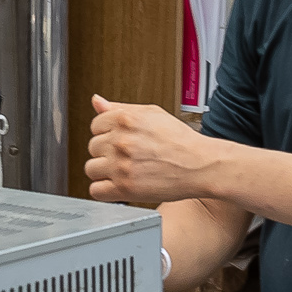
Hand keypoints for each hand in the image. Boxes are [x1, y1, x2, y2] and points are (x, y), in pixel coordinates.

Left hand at [86, 95, 222, 205]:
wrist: (201, 165)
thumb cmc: (181, 141)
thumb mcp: (152, 114)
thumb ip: (120, 108)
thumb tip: (96, 101)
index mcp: (125, 120)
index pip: (95, 125)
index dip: (107, 133)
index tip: (119, 140)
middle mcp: (121, 142)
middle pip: (92, 147)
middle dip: (107, 152)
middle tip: (126, 156)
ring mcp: (121, 166)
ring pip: (91, 169)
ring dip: (104, 171)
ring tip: (122, 170)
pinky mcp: (125, 188)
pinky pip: (96, 191)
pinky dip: (104, 190)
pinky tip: (117, 185)